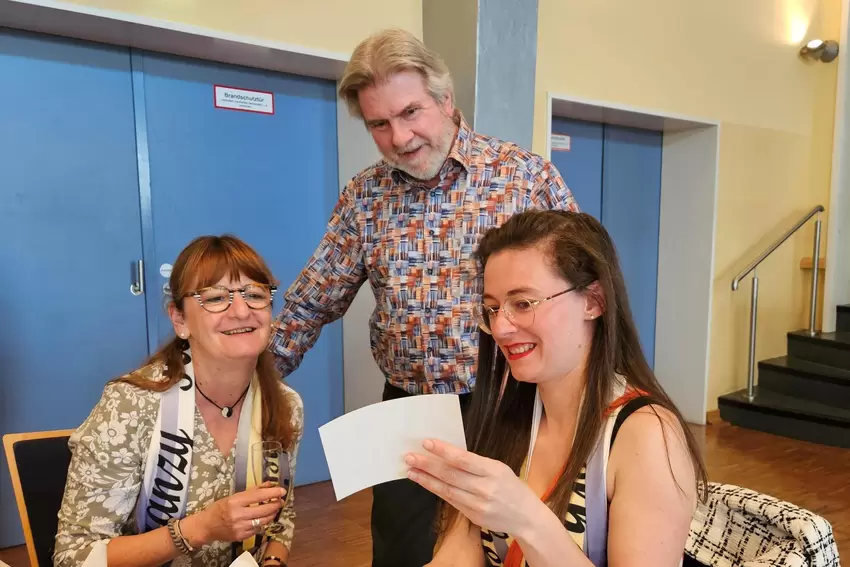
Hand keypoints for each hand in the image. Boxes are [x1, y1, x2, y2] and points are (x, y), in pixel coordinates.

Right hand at [185, 484, 285, 544]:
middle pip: (264, 510)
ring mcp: (240, 527)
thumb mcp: (234, 496)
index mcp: (235, 501)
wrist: (206, 526)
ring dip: (272, 514)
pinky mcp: (241, 536)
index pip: (258, 496)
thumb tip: (269, 484)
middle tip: (281, 500)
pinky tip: (263, 518)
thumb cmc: (219, 508)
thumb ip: (253, 491)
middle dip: (275, 505)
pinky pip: (257, 528)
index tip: (282, 490)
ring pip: (263, 521)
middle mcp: (238, 515)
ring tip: (274, 509)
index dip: (272, 493)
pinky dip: (262, 522)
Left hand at [405, 439, 539, 535]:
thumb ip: (476, 463)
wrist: (527, 517)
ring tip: (411, 471)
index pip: (463, 459)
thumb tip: (448, 454)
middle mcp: (485, 488)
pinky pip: (451, 501)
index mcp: (493, 470)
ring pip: (447, 489)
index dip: (443, 451)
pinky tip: (426, 483)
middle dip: (427, 465)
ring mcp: (478, 504)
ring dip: (426, 479)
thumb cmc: (512, 488)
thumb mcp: (500, 469)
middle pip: (450, 474)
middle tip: (410, 457)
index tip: (426, 443)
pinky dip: (437, 491)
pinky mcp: (474, 516)